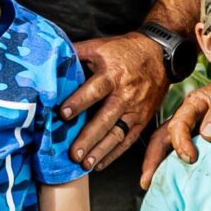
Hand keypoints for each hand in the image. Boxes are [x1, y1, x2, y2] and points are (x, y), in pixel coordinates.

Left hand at [60, 33, 168, 171]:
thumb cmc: (124, 51)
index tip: (63, 114)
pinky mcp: (142, 119)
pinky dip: (114, 154)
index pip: (94, 91)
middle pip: (105, 119)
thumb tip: (51, 59)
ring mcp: (135, 110)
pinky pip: (128, 140)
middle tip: (74, 153)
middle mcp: (125, 95)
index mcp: (112, 75)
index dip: (78, 102)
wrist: (159, 55)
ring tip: (85, 164)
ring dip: (101, 150)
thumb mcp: (100, 46)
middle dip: (89, 137)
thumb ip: (76, 54)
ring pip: (117, 134)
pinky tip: (100, 164)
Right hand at [139, 77, 210, 187]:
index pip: (179, 124)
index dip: (181, 142)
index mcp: (193, 104)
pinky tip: (170, 180)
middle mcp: (185, 117)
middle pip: (161, 137)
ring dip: (157, 165)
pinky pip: (177, 152)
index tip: (190, 158)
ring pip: (164, 146)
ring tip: (151, 184)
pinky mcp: (194, 140)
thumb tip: (207, 135)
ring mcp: (187, 129)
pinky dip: (170, 166)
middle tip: (147, 180)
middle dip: (152, 159)